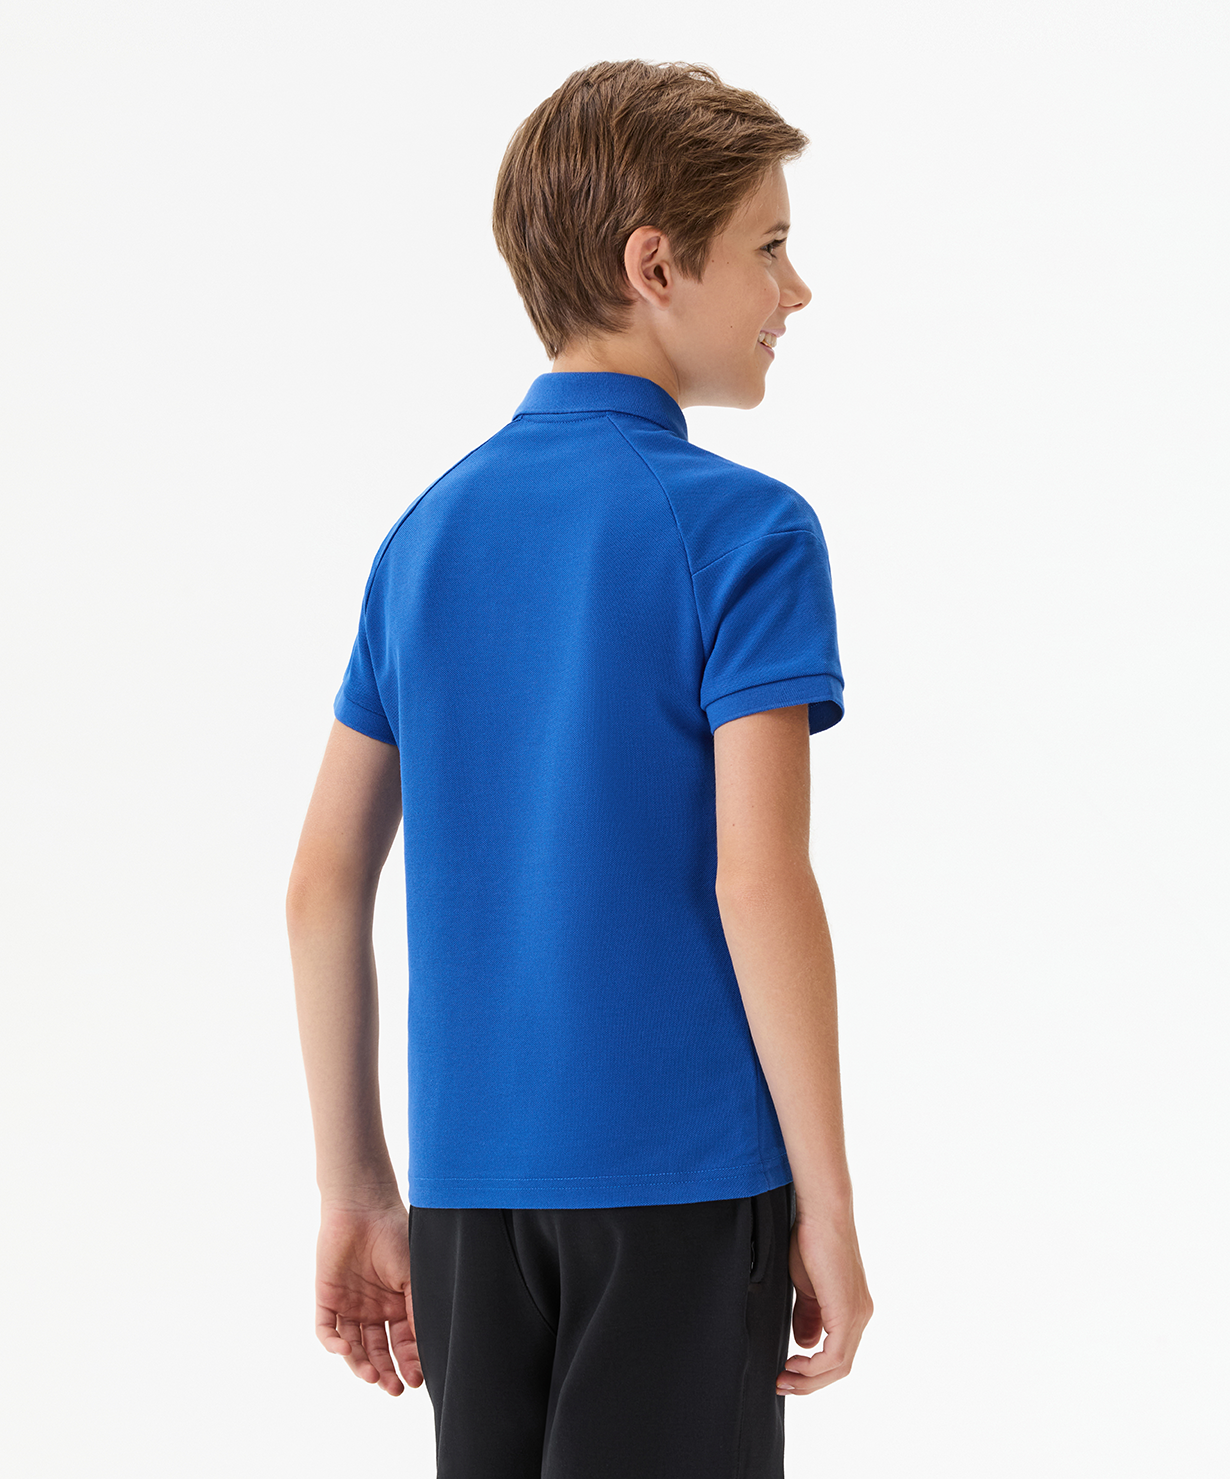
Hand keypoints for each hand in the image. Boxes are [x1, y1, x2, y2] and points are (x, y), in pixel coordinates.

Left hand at [314, 1200, 422, 1394]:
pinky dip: (333, 1344)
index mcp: (398, 1304)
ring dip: (362, 1365)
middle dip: (386, 1372)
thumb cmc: (395, 1236)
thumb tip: (429, 1348)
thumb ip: (417, 1310)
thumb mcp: (413, 1276)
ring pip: (354, 1348)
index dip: (409, 1362)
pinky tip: (344, 1350)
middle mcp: (375, 1309)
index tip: (416, 1379)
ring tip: (372, 1378)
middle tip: (394, 1388)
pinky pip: (326, 1329)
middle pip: (379, 1351)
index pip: (404, 1343)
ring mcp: (350, 1306)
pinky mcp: (327, 1299)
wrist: (363, 1208)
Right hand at [776, 1212, 872, 1395]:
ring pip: (839, 1366)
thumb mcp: (806, 1286)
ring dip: (809, 1379)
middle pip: (840, 1366)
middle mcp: (862, 1315)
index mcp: (853, 1309)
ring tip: (784, 1377)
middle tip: (782, 1383)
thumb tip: (806, 1344)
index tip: (786, 1371)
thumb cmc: (810, 1240)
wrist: (820, 1214)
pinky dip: (814, 1367)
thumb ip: (808, 1315)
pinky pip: (835, 1356)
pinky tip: (794, 1363)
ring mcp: (858, 1315)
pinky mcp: (848, 1313)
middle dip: (809, 1382)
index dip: (813, 1370)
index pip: (838, 1354)